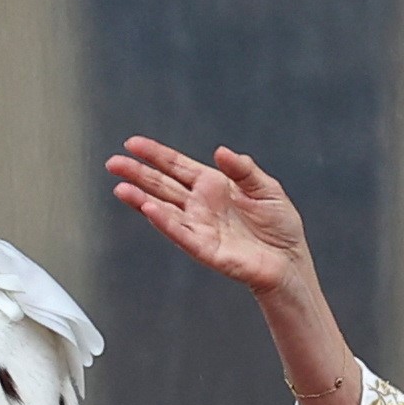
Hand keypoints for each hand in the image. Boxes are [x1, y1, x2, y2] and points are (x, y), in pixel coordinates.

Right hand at [107, 137, 309, 294]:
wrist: (290, 260)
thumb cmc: (279, 227)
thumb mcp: (266, 188)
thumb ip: (243, 169)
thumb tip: (221, 151)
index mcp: (213, 185)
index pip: (177, 166)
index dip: (155, 154)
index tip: (132, 144)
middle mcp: (200, 205)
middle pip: (162, 185)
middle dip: (137, 174)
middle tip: (113, 163)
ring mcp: (199, 227)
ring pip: (164, 209)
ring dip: (141, 199)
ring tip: (121, 188)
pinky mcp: (205, 249)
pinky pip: (181, 234)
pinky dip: (164, 222)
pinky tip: (149, 210)